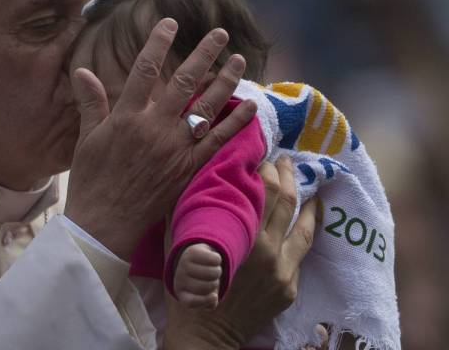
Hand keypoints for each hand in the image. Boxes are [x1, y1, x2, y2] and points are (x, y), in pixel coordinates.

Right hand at [65, 19, 255, 260]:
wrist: (104, 223)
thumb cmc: (91, 181)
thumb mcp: (86, 138)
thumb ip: (91, 103)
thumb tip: (83, 71)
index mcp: (126, 117)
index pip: (145, 69)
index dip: (158, 42)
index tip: (170, 23)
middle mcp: (155, 127)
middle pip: (184, 81)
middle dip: (204, 53)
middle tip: (220, 33)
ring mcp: (175, 148)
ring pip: (206, 106)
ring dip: (225, 80)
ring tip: (237, 59)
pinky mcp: (188, 168)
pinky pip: (216, 141)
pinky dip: (234, 122)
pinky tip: (248, 105)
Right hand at [164, 157, 320, 348]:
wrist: (205, 337)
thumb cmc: (187, 289)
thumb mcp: (179, 247)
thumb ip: (185, 213)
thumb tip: (188, 181)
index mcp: (245, 240)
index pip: (266, 194)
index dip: (268, 172)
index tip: (264, 159)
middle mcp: (270, 254)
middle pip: (289, 205)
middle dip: (289, 177)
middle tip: (286, 161)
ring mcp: (284, 274)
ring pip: (305, 230)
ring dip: (309, 205)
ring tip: (312, 188)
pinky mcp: (289, 289)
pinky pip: (298, 256)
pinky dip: (300, 235)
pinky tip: (301, 226)